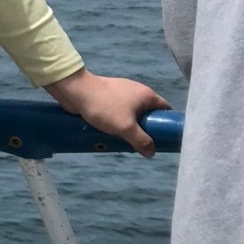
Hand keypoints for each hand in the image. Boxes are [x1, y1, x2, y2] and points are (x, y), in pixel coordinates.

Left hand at [44, 67, 169, 157]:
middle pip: (148, 113)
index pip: (165, 109)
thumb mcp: (127, 128)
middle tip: (142, 144)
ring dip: (129, 126)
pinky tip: (111, 133)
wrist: (76, 90)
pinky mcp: (107, 96)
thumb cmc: (105, 107)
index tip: (164, 138)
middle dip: (146, 129)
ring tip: (125, 141)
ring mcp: (121, 92)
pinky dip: (117, 121)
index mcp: (146, 94)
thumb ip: (142, 141)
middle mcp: (136, 91)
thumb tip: (151, 152)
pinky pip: (118, 111)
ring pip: (131, 113)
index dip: (166, 123)